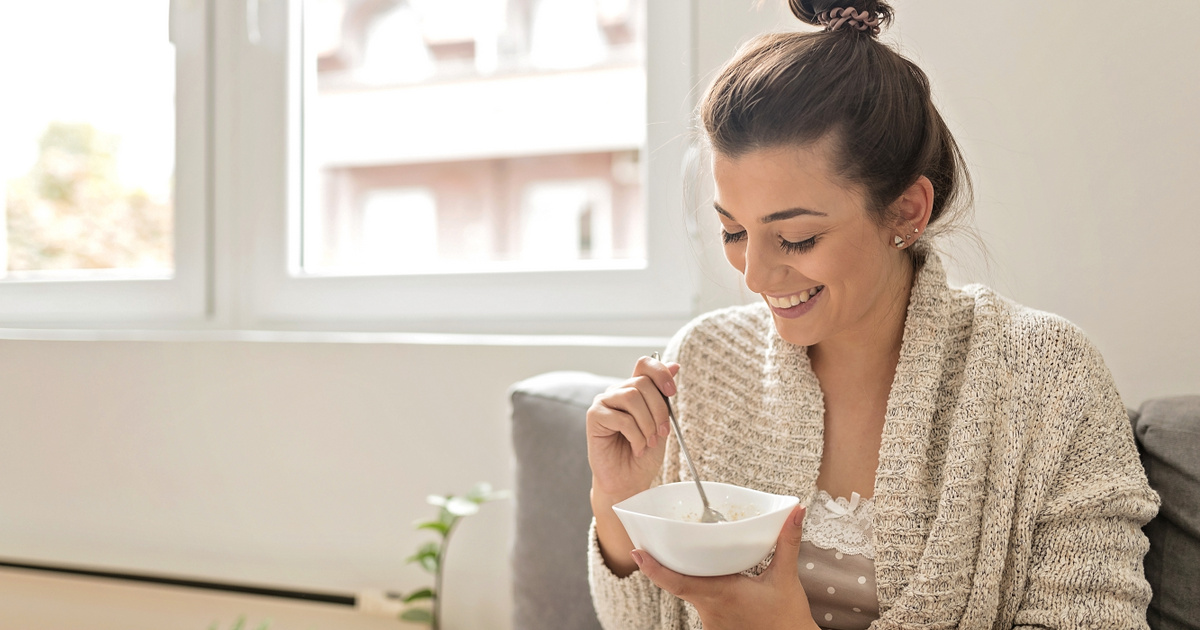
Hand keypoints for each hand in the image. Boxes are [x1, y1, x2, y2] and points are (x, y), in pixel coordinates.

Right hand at [588, 355, 678, 576]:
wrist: (629, 482)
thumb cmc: (644, 454)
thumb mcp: (661, 422)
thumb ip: (664, 396)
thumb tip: (675, 365)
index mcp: (634, 390)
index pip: (645, 364)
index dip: (660, 372)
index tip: (672, 391)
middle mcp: (618, 392)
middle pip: (642, 383)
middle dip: (659, 410)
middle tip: (661, 433)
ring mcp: (604, 402)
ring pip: (631, 396)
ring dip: (647, 424)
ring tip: (648, 442)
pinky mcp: (594, 416)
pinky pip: (620, 417)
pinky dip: (635, 435)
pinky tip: (636, 447)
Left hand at [632, 505, 819, 629]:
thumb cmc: (786, 618)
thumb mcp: (786, 577)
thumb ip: (787, 543)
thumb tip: (796, 513)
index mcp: (721, 593)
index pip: (677, 582)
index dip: (654, 569)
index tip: (637, 553)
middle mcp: (710, 608)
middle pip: (678, 584)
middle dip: (663, 566)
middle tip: (647, 547)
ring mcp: (711, 621)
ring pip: (689, 594)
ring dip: (685, 578)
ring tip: (675, 556)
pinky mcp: (716, 626)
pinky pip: (700, 604)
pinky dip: (699, 589)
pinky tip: (704, 577)